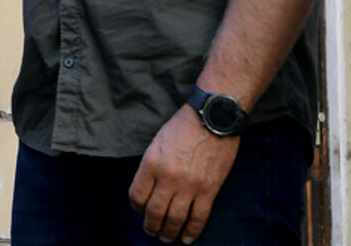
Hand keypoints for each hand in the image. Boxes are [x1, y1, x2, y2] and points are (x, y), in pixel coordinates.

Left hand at [128, 105, 240, 243]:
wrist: (214, 117)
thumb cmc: (184, 125)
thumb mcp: (158, 142)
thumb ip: (151, 166)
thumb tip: (148, 189)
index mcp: (151, 163)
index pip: (137, 196)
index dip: (136, 207)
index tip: (140, 209)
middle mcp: (168, 177)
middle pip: (154, 212)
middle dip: (151, 226)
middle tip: (152, 230)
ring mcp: (189, 185)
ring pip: (175, 220)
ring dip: (169, 233)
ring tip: (167, 237)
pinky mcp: (208, 190)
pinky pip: (198, 218)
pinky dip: (192, 232)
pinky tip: (187, 238)